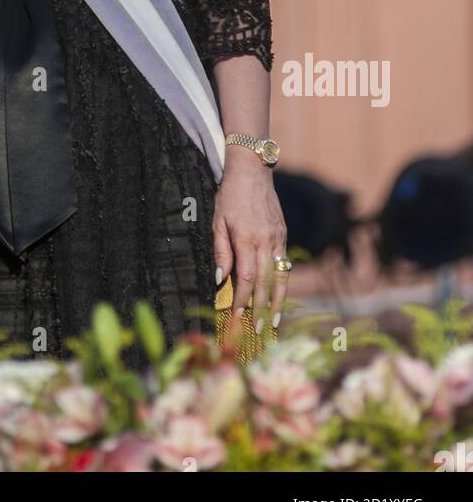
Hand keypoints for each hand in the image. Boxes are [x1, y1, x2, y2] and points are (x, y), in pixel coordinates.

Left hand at [213, 150, 288, 334]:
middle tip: (256, 330)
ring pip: (279, 276)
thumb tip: (220, 279)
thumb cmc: (230, 195)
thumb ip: (220, 251)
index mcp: (246, 238)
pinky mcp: (283, 235)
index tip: (236, 317)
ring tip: (272, 322)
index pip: (245, 277)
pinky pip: (284, 264)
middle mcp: (265, 241)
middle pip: (264, 282)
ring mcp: (277, 238)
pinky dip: (282, 284)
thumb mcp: (218, 220)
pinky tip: (279, 297)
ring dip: (276, 302)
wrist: (253, 171)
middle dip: (259, 308)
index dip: (242, 300)